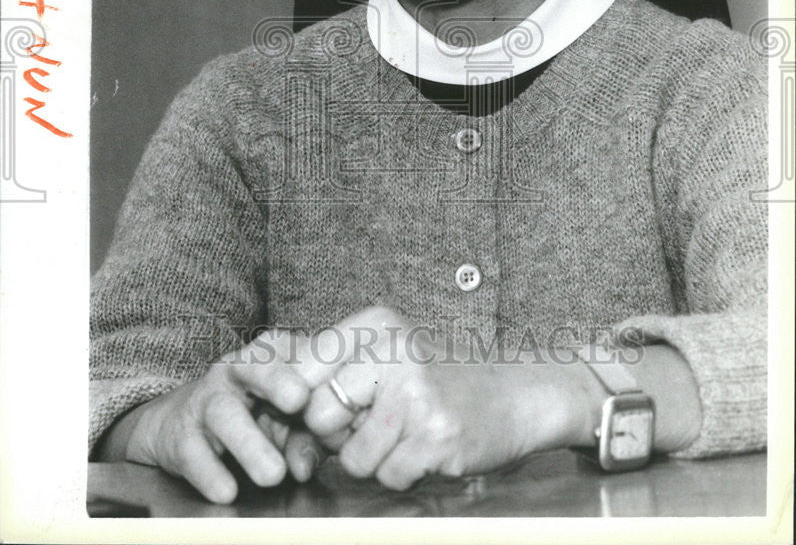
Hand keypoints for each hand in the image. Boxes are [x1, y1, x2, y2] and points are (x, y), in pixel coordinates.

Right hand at [117, 333, 321, 501]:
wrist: (185, 426)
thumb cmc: (256, 417)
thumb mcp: (288, 422)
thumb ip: (306, 439)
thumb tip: (305, 467)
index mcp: (271, 357)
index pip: (292, 351)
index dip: (311, 365)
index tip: (326, 385)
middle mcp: (236, 371)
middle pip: (255, 367)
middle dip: (276, 380)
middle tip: (298, 400)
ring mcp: (206, 401)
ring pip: (224, 413)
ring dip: (250, 444)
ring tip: (273, 474)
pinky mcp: (181, 437)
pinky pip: (194, 452)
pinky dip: (211, 473)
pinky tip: (228, 491)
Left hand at [290, 307, 593, 489]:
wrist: (518, 393)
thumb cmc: (440, 377)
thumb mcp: (389, 351)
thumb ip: (336, 368)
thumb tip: (276, 403)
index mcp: (376, 324)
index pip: (302, 369)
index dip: (301, 402)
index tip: (318, 412)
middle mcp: (393, 351)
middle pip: (320, 416)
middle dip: (338, 436)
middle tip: (372, 425)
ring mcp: (417, 394)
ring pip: (353, 458)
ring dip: (374, 460)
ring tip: (406, 435)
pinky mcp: (438, 436)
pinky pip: (388, 477)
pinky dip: (402, 474)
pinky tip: (426, 448)